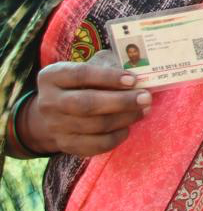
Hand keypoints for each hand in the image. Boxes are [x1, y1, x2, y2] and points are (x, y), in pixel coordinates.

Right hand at [23, 51, 151, 155]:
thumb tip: (138, 72)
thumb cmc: (80, 84)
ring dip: (124, 118)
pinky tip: (127, 128)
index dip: (109, 77)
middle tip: (146, 98)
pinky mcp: (65, 145)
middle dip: (121, 101)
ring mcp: (54, 126)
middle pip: (87, 104)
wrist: (53, 115)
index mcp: (52, 76)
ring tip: (144, 110)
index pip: (80, 74)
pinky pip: (94, 145)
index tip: (133, 80)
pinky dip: (116, 137)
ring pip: (94, 126)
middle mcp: (48, 102)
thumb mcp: (88, 67)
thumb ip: (108, 66)